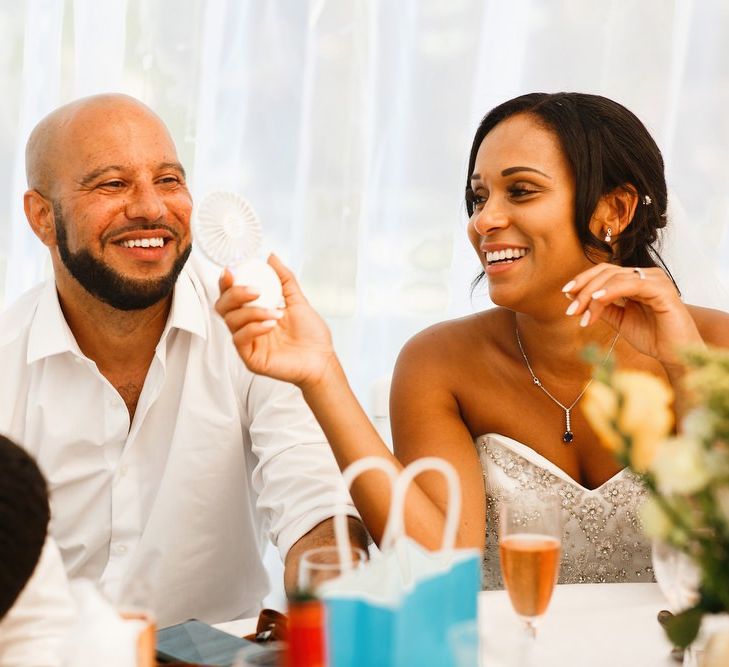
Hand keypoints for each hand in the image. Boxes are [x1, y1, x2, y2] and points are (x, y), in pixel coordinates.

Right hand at [215, 254, 337, 388]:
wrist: (322, 359)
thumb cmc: (311, 335)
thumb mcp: (298, 300)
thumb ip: (284, 279)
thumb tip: (271, 257)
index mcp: (255, 311)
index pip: (231, 295)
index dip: (226, 283)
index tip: (231, 271)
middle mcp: (247, 325)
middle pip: (223, 306)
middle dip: (235, 294)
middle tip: (254, 291)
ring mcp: (248, 342)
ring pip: (231, 321)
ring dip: (253, 312)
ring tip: (277, 313)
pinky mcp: (250, 357)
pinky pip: (240, 339)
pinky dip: (253, 328)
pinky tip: (270, 325)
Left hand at [563, 263, 703, 366]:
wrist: (674, 354)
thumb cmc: (651, 337)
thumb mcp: (619, 320)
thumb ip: (601, 307)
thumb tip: (574, 296)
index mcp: (636, 280)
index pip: (605, 271)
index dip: (583, 280)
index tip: (566, 294)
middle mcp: (646, 275)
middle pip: (607, 272)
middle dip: (584, 290)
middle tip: (570, 310)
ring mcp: (656, 280)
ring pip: (615, 278)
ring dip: (593, 295)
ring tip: (580, 313)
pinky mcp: (663, 290)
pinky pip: (632, 285)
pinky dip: (611, 291)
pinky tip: (597, 301)